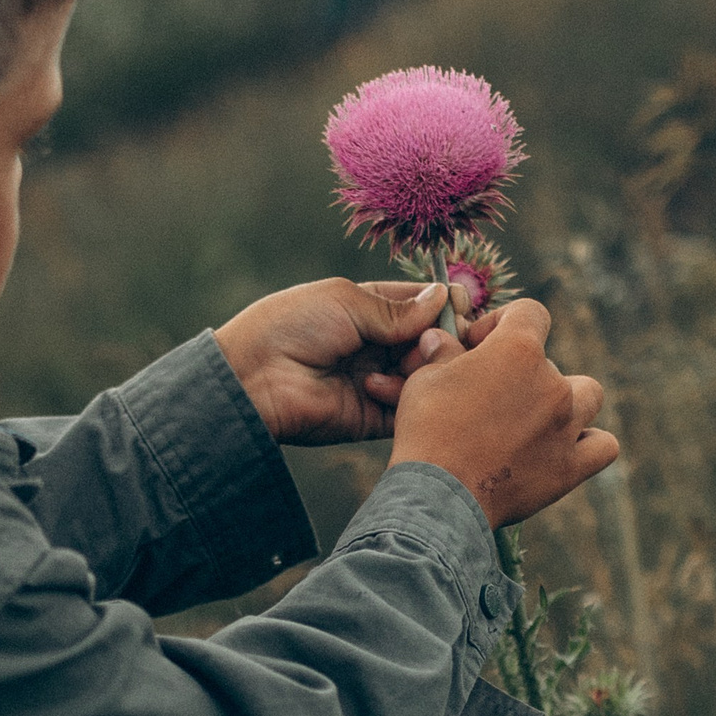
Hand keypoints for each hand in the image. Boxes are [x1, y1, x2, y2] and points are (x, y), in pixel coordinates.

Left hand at [214, 278, 460, 444]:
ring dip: (422, 366)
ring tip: (407, 361)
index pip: (423, 304)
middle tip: (437, 338)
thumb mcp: (346, 302)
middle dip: (441, 337)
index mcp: (369, 309)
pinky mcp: (373, 417)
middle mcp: (378, 345)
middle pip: (432, 340)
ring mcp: (378, 381)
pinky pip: (408, 409)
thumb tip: (445, 297)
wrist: (254, 378)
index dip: (445, 304)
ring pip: (426, 374)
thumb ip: (398, 308)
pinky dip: (405, 397)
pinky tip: (378, 384)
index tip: (461, 305)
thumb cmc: (291, 326)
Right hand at [388, 298, 617, 527]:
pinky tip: (565, 447)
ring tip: (535, 415)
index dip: (503, 323)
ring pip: (589, 394)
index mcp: (518, 350)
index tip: (478, 345)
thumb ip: (442, 353)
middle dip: (520, 371)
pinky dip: (589, 443)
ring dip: (566, 400)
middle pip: (549, 361)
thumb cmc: (428, 430)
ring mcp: (567, 426)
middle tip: (489, 395)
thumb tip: (440, 339)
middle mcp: (552, 383)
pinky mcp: (571, 467)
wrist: (438, 495)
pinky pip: (603, 445)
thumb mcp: (425, 379)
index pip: (529, 313)